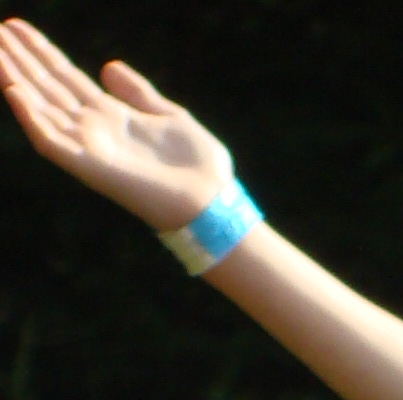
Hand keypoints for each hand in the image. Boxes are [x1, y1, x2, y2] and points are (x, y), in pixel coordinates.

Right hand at [0, 23, 231, 230]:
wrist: (215, 203)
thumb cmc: (200, 168)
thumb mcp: (168, 115)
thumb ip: (137, 92)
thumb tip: (108, 66)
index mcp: (111, 115)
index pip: (64, 77)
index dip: (40, 51)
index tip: (15, 27)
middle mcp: (94, 130)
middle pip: (46, 87)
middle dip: (19, 59)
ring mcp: (90, 148)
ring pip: (41, 108)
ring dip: (15, 79)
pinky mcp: (92, 168)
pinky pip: (53, 142)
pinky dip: (32, 118)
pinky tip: (13, 92)